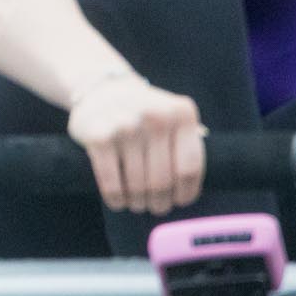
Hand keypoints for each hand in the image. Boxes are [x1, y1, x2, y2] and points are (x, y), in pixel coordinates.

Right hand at [66, 70, 204, 214]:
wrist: (100, 89)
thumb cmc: (143, 113)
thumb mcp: (173, 116)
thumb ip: (188, 143)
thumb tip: (196, 185)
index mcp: (181, 113)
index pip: (190, 167)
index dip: (187, 192)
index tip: (180, 201)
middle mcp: (156, 117)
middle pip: (163, 181)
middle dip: (160, 202)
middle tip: (156, 206)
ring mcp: (125, 126)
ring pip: (138, 186)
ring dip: (139, 203)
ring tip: (138, 204)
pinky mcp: (99, 137)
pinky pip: (112, 184)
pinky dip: (117, 200)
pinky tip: (118, 201)